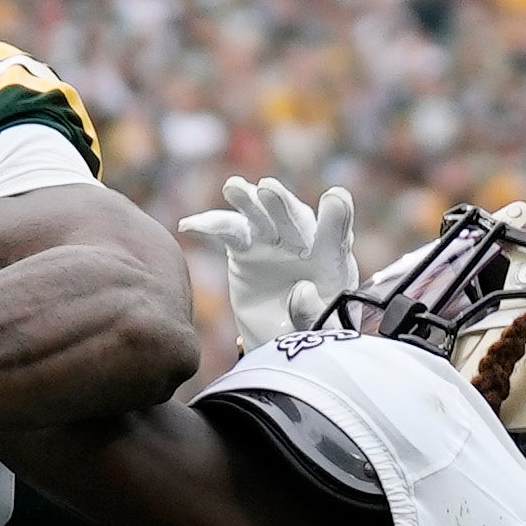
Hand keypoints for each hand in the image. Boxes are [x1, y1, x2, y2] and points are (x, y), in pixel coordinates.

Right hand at [178, 176, 356, 351]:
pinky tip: (189, 225)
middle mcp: (303, 242)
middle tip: (267, 189)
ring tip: (233, 187)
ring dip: (247, 200)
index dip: (335, 215)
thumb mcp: (319, 331)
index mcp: (331, 258)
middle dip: (281, 204)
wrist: (280, 338)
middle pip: (294, 217)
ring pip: (260, 215)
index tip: (335, 198)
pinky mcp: (245, 247)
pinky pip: (228, 232)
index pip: (336, 232)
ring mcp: (272, 240)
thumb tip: (301, 289)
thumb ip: (313, 313)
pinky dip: (211, 226)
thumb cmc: (308, 331)